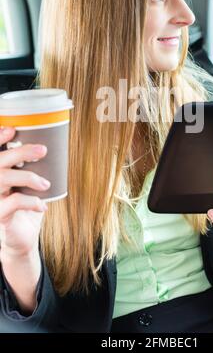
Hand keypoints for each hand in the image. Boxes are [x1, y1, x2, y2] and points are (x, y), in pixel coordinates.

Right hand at [0, 127, 49, 257]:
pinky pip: (12, 203)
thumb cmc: (26, 206)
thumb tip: (54, 146)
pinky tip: (42, 206)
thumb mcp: (30, 185)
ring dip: (28, 177)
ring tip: (45, 184)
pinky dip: (31, 201)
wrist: (22, 238)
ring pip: (2, 178)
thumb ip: (34, 168)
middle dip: (20, 152)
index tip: (13, 129)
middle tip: (42, 150)